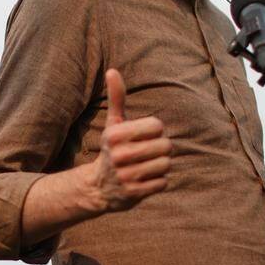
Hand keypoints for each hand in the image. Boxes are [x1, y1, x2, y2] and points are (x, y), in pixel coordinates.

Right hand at [83, 69, 171, 212]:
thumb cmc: (113, 148)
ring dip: (160, 166)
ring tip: (146, 166)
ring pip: (166, 165)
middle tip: (147, 153)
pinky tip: (144, 180)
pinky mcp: (133, 194)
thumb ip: (117, 98)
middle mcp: (119, 155)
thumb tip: (112, 70)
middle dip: (161, 149)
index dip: (155, 131)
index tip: (142, 137)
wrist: (99, 187)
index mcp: (115, 135)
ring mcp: (125, 176)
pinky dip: (158, 182)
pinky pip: (162, 183)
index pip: (157, 126)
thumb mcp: (114, 124)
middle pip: (165, 146)